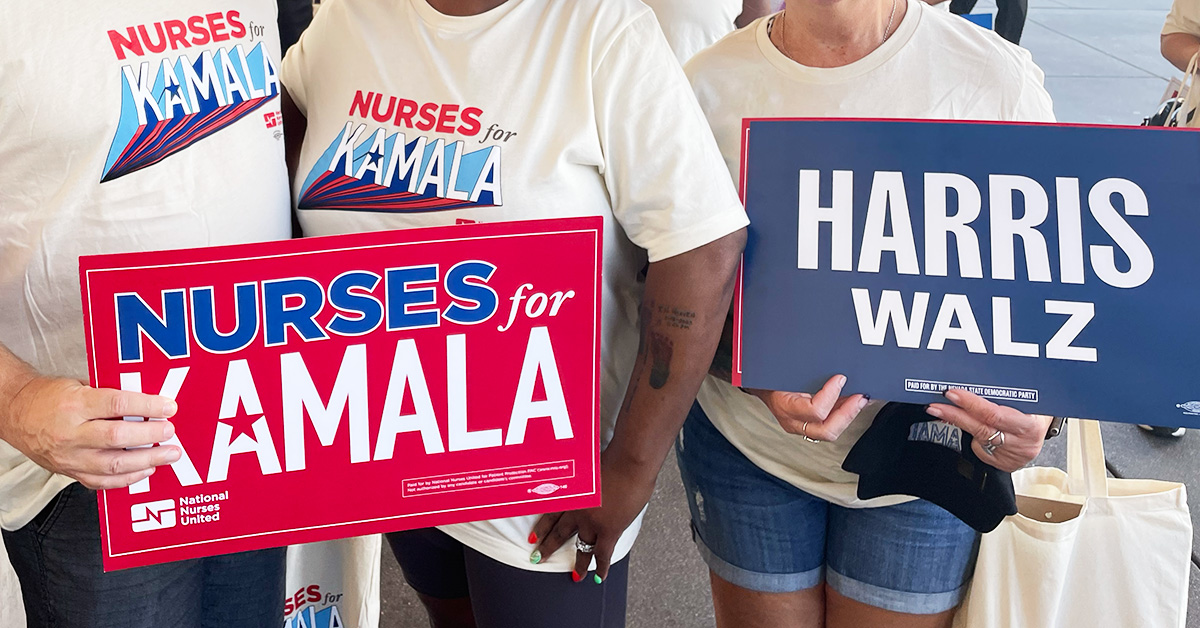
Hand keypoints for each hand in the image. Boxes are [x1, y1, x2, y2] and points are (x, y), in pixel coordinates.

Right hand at [0, 376, 180, 488]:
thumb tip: (148, 400)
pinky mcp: (69, 472)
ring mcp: (69, 457)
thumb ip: (110, 394)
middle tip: (170, 431)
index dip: (147, 405)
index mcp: (74, 405)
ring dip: (147, 461)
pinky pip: (102, 482)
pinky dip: (127, 478)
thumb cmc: (49, 397)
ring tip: (168, 455)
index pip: (117, 404)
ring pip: (113, 465)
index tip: (169, 407)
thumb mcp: (79, 385)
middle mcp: (70, 433)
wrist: (15, 414)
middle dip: (150, 435)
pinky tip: (146, 470)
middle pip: (118, 437)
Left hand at [528, 453, 655, 583]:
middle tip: (538, 559)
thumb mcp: (588, 465)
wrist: (629, 463)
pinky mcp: (609, 530)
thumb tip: (585, 479)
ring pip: (581, 547)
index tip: (532, 536)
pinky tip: (599, 577)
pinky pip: (602, 554)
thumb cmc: (613, 457)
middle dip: (548, 547)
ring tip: (575, 576)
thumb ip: (583, 478)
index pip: (549, 513)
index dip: (541, 526)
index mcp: (571, 493)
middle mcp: (577, 509)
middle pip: (559, 532)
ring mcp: (592, 521)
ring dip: (578, 563)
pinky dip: (601, 567)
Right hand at [747, 374, 870, 441]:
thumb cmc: (770, 375)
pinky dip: (842, 415)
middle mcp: (793, 422)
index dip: (831, 395)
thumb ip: (807, 371)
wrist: (758, 385)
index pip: (814, 410)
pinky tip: (851, 404)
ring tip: (860, 400)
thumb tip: (833, 368)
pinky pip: (828, 426)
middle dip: (848, 414)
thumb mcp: (785, 370)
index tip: (840, 378)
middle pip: (826, 431)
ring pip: (830, 432)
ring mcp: (799, 428)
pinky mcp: (807, 428)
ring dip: (848, 415)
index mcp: (785, 406)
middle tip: (860, 397)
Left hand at [926, 388, 1051, 472]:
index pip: (994, 414)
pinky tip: (970, 427)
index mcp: (1031, 424)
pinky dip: (973, 437)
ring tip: (940, 411)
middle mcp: (1023, 443)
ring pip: (978, 438)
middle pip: (981, 428)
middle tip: (935, 405)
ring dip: (957, 423)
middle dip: (955, 415)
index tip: (952, 393)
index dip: (971, 404)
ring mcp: (1013, 455)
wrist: (1046, 429)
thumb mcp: (1031, 399)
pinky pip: (981, 449)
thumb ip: (1008, 393)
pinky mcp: (1004, 464)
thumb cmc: (1037, 409)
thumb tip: (977, 377)